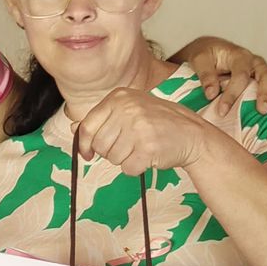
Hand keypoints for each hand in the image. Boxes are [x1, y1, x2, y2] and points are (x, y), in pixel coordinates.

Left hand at [75, 89, 208, 174]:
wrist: (192, 134)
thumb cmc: (159, 123)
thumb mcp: (130, 111)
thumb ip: (103, 119)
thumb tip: (75, 128)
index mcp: (119, 97)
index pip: (87, 125)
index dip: (84, 144)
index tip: (88, 153)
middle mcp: (127, 109)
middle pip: (99, 144)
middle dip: (110, 152)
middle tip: (128, 147)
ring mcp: (138, 127)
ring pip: (112, 158)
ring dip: (125, 160)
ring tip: (141, 148)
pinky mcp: (147, 148)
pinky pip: (127, 168)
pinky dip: (136, 168)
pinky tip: (148, 157)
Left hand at [174, 36, 266, 116]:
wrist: (210, 51)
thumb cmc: (206, 56)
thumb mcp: (199, 60)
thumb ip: (205, 75)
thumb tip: (211, 94)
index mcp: (239, 56)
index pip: (240, 75)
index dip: (232, 94)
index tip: (222, 111)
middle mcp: (255, 63)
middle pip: (266, 76)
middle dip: (265, 94)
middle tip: (261, 110)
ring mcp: (263, 72)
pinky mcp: (266, 81)